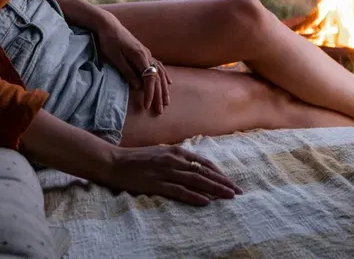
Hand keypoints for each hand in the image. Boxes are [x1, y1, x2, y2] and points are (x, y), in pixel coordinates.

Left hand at [95, 18, 171, 113]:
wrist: (109, 26)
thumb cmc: (109, 41)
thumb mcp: (115, 58)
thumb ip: (127, 72)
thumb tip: (138, 87)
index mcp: (140, 56)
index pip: (149, 79)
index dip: (150, 93)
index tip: (147, 106)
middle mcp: (147, 55)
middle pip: (157, 78)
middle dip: (159, 95)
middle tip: (160, 110)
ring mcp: (147, 53)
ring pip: (160, 73)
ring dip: (164, 88)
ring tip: (166, 102)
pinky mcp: (144, 53)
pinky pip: (159, 66)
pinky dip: (164, 76)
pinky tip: (169, 83)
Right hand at [103, 145, 241, 205]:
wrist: (115, 162)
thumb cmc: (137, 158)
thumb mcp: (161, 153)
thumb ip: (177, 158)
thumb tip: (193, 166)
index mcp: (176, 151)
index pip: (203, 163)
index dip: (219, 173)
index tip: (230, 181)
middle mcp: (174, 160)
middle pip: (204, 172)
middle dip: (223, 182)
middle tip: (238, 191)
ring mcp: (166, 172)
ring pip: (196, 181)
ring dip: (215, 189)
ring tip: (229, 196)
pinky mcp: (157, 184)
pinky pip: (180, 191)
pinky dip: (194, 196)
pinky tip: (206, 201)